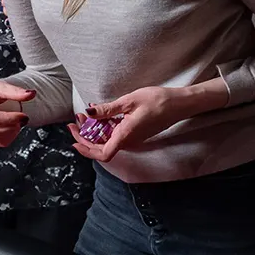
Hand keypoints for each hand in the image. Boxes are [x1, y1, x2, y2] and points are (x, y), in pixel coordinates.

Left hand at [68, 87, 202, 161]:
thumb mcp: (129, 100)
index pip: (102, 154)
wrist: (180, 104)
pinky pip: (115, 135)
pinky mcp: (135, 133)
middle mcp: (128, 141)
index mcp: (125, 135)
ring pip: (107, 141)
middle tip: (75, 122)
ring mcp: (132, 138)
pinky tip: (99, 115)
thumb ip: (108, 109)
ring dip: (93, 132)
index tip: (74, 138)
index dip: (85, 149)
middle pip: (101, 148)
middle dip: (84, 137)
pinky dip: (104, 128)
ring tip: (84, 116)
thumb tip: (89, 112)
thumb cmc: (158, 101)